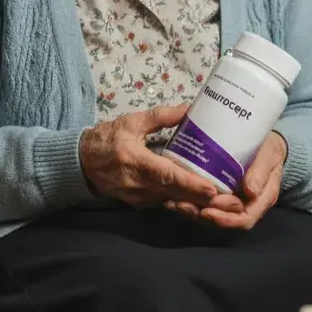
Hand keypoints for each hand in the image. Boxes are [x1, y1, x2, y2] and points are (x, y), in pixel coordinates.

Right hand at [79, 105, 217, 209]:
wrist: (81, 162)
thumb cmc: (107, 138)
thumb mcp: (132, 121)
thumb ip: (161, 116)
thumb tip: (190, 108)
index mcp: (134, 160)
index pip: (167, 175)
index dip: (190, 183)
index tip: (212, 189)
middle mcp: (137, 184)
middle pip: (174, 193)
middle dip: (202, 198)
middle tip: (230, 200)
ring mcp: (137, 197)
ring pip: (171, 201)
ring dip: (195, 203)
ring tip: (222, 202)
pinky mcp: (138, 203)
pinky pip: (164, 202)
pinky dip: (182, 202)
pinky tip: (201, 199)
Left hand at [166, 131, 287, 229]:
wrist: (266, 143)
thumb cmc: (269, 149)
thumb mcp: (269, 156)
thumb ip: (260, 172)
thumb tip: (250, 191)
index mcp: (260, 200)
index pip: (243, 219)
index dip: (225, 220)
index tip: (207, 212)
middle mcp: (245, 205)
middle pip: (224, 219)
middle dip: (202, 215)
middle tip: (181, 206)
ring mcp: (231, 199)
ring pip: (212, 212)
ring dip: (193, 210)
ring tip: (173, 202)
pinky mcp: (220, 191)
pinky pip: (206, 201)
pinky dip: (191, 200)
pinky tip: (175, 194)